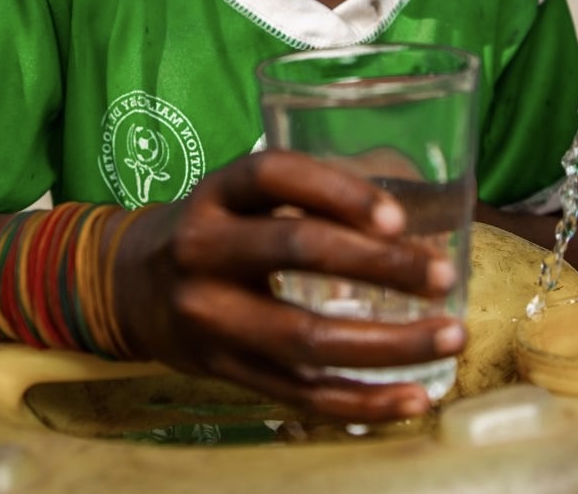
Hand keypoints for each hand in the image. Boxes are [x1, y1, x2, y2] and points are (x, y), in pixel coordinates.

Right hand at [110, 150, 464, 421]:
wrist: (128, 288)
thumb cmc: (214, 233)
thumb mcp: (240, 200)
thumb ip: (307, 202)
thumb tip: (414, 223)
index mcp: (216, 194)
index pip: (275, 177)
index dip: (338, 192)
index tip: (397, 216)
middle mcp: (204, 249)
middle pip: (295, 252)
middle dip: (379, 265)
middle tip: (443, 275)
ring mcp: (210, 316)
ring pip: (304, 336)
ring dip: (388, 343)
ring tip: (449, 335)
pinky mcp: (224, 370)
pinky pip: (300, 393)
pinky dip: (362, 401)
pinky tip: (412, 396)